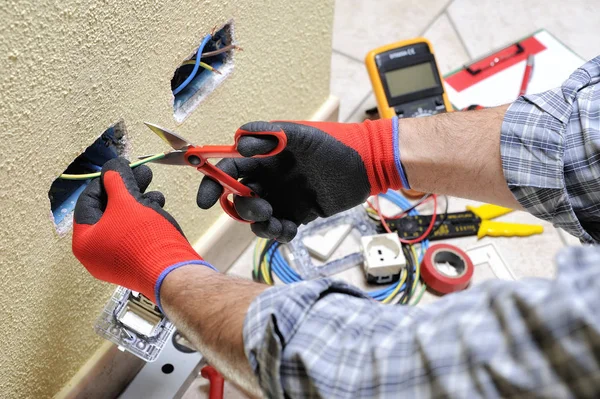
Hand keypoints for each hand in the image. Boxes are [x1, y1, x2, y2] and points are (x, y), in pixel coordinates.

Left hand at [72, 158, 214, 306]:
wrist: (172, 273)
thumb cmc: (144, 242)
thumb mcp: (126, 202)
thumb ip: (116, 181)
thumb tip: (112, 168)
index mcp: (84, 242)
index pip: (87, 201)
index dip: (105, 181)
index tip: (119, 169)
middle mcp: (96, 255)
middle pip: (108, 212)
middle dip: (127, 191)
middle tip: (141, 174)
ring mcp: (116, 261)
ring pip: (124, 223)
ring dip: (139, 204)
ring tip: (156, 194)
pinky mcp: (135, 263)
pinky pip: (135, 236)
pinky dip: (145, 220)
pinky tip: (159, 210)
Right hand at [196, 119, 403, 241]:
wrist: (366, 167)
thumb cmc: (336, 144)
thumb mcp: (304, 136)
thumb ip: (273, 134)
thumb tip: (239, 139)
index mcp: (265, 156)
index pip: (230, 168)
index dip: (213, 182)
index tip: (206, 200)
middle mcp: (270, 177)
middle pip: (239, 197)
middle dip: (243, 208)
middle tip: (263, 208)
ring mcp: (283, 197)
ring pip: (257, 217)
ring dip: (260, 224)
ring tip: (278, 222)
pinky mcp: (298, 214)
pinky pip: (279, 228)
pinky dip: (278, 233)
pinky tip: (289, 229)